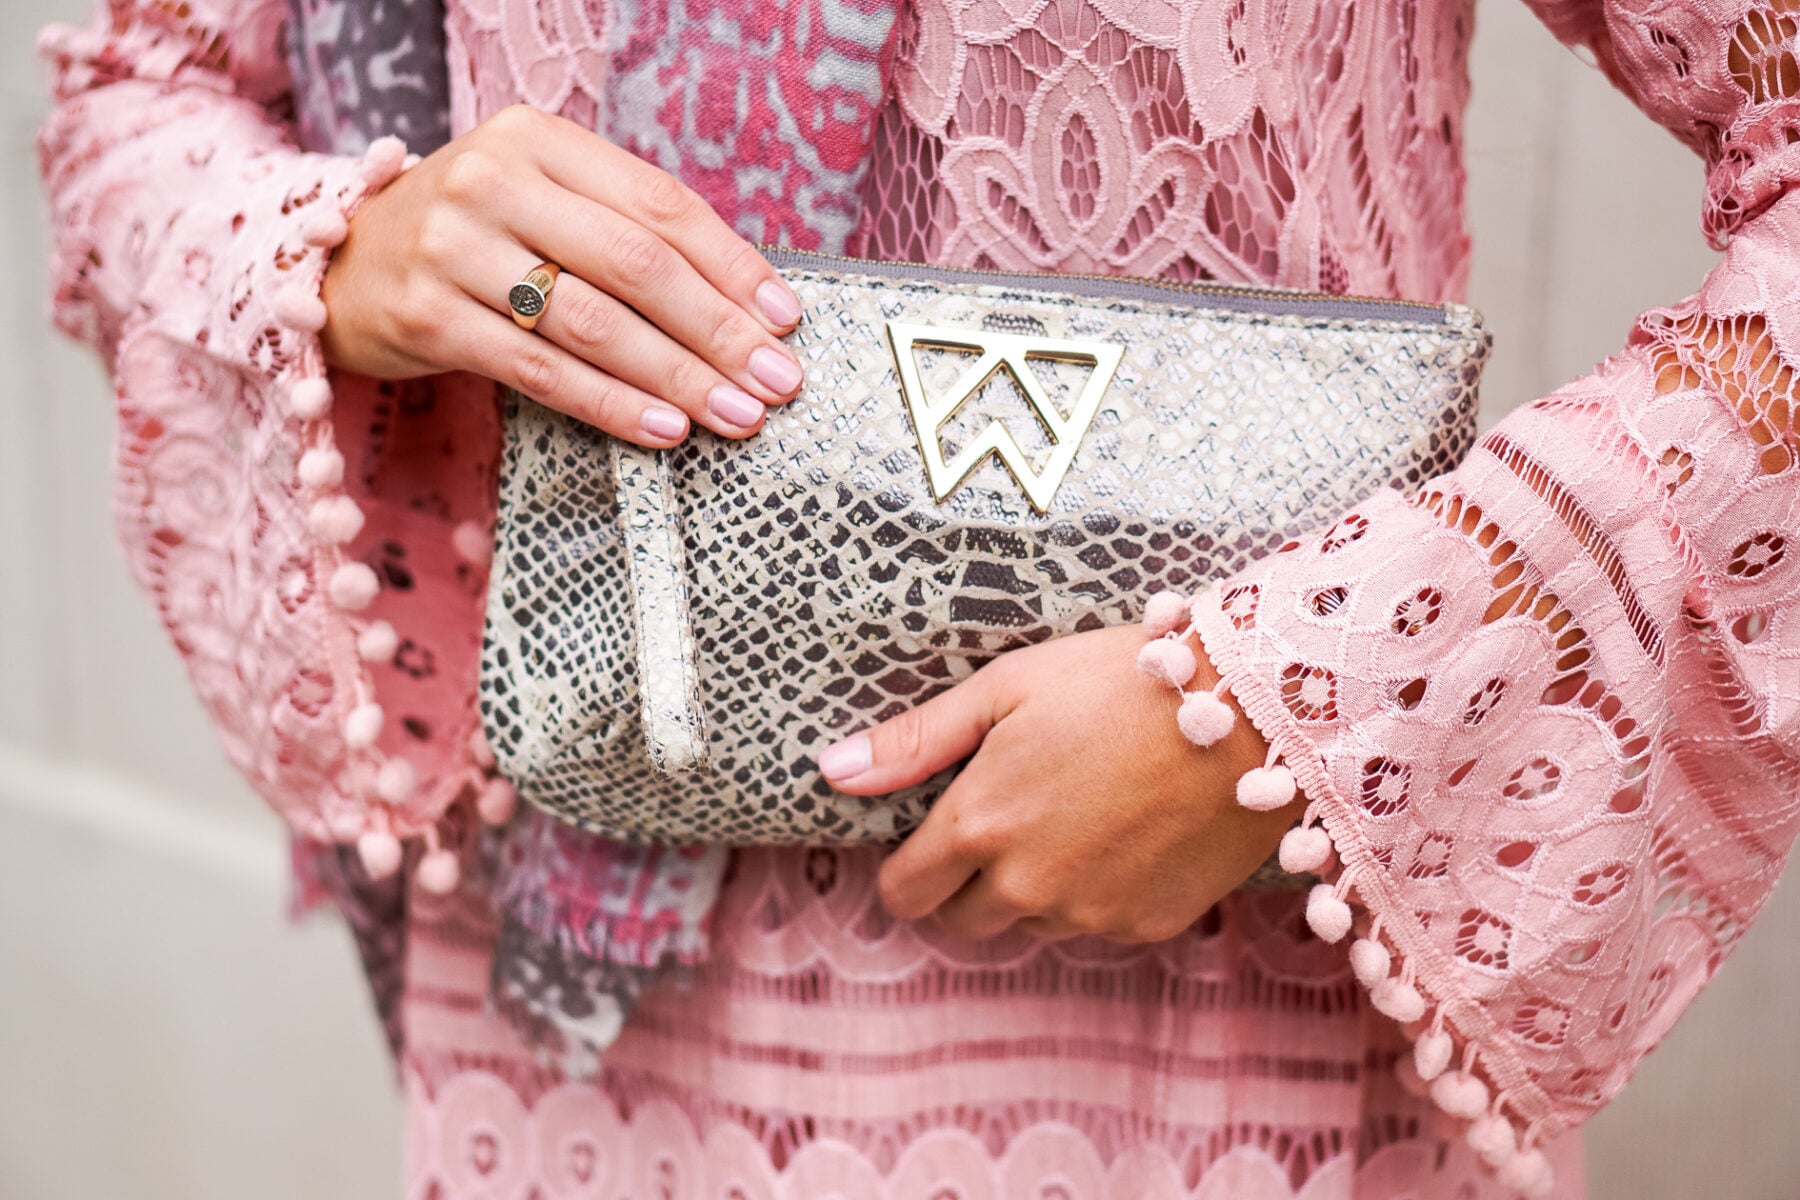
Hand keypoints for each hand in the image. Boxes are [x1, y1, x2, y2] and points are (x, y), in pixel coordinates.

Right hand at [320, 105, 805, 446]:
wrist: (342, 265)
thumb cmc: (477, 239)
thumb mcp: (544, 201)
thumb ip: (627, 231)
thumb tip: (747, 306)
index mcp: (538, 139)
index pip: (660, 204)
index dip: (733, 265)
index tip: (786, 318)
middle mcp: (493, 181)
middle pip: (635, 265)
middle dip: (719, 330)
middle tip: (777, 381)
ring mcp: (453, 248)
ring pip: (593, 323)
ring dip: (677, 377)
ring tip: (736, 414)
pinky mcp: (427, 317)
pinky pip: (541, 372)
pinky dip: (611, 405)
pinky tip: (663, 429)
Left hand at [819, 625, 1304, 941]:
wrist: (1252, 711)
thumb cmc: (1120, 681)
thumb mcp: (1007, 688)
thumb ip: (916, 741)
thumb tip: (831, 771)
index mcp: (980, 825)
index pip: (904, 894)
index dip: (908, 869)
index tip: (931, 838)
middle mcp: (1027, 886)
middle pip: (961, 922)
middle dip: (967, 883)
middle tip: (1009, 818)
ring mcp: (1089, 914)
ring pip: (1030, 926)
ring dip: (1034, 888)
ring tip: (1077, 811)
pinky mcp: (1146, 925)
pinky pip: (1095, 924)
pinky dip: (1097, 891)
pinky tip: (1126, 831)